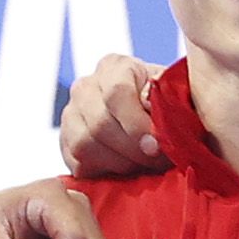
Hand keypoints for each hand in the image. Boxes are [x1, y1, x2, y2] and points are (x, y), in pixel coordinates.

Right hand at [57, 51, 160, 176]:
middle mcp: (85, 86)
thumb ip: (166, 99)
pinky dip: (103, 172)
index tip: (156, 145)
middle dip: (132, 149)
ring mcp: (70, 114)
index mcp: (115, 66)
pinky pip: (77, 162)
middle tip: (155, 162)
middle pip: (100, 123)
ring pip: (85, 145)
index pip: (116, 92)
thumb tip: (152, 111)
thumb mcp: (173, 96)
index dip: (137, 124)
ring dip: (119, 162)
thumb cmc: (166, 108)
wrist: (148, 122)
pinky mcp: (64, 142)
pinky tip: (124, 170)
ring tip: (142, 165)